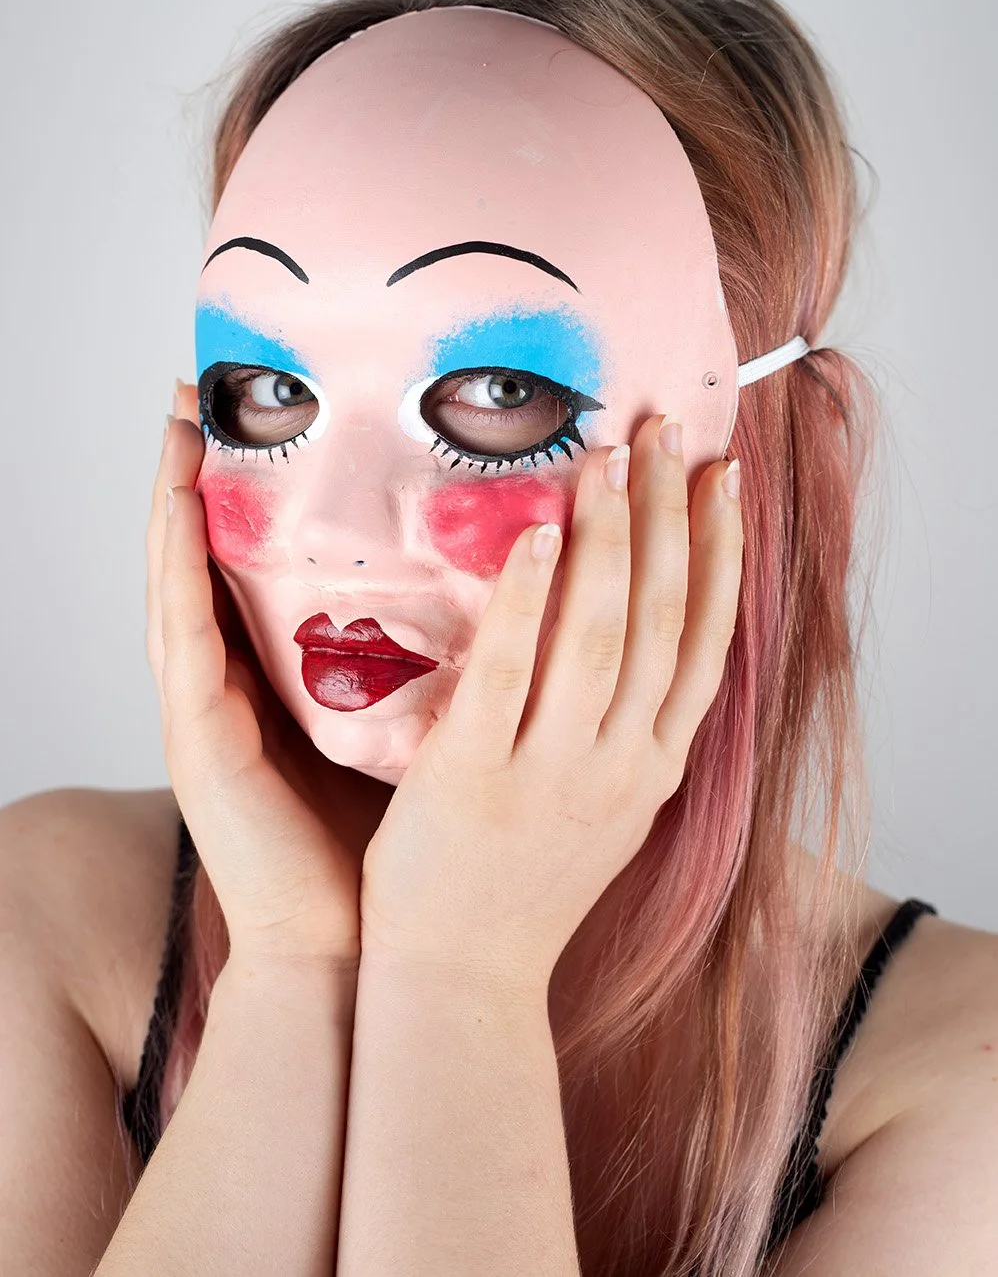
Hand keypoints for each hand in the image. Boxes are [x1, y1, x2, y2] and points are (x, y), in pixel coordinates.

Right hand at [147, 383, 388, 969]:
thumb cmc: (390, 843)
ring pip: (180, 580)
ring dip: (174, 495)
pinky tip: (183, 505)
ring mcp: (208, 713)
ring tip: (180, 416)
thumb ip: (429, 658)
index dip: (256, 488)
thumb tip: (505, 583)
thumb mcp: (413, 727)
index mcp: (282, 679)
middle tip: (200, 384)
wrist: (355, 946)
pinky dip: (179, 564)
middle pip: (207, 557)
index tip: (271, 407)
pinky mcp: (200, 744)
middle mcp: (236, 684)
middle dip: (200, 470)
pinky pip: (183, 637)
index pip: (259, 564)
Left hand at [358, 415, 742, 992]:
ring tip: (608, 457)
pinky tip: (531, 538)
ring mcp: (555, 774)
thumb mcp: (603, 809)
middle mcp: (623, 765)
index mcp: (654, 767)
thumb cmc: (522, 888)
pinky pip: (510, 676)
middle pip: (666, 618)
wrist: (463, 987)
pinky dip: (527, 603)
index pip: (707, 641)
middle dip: (671, 514)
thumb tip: (625, 634)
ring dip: (612, 538)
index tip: (724, 479)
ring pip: (603, 636)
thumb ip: (620, 728)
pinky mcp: (476, 780)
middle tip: (665, 428)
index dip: (720, 553)